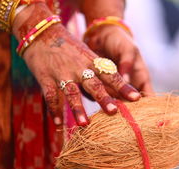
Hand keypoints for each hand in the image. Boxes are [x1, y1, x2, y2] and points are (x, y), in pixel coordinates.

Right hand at [12, 4, 140, 125]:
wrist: (42, 33)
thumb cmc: (70, 49)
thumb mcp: (88, 57)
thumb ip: (101, 75)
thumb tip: (119, 94)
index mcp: (92, 62)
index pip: (111, 75)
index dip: (124, 87)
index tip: (137, 98)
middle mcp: (79, 67)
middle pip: (94, 84)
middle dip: (104, 98)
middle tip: (113, 111)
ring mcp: (61, 73)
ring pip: (71, 92)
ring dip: (78, 108)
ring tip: (85, 124)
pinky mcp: (45, 77)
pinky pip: (50, 96)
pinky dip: (54, 110)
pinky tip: (58, 124)